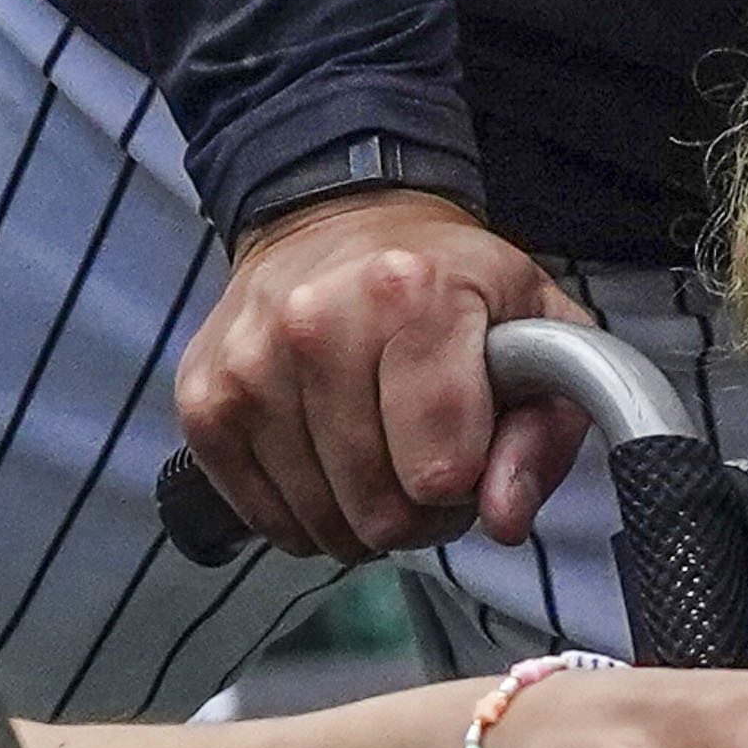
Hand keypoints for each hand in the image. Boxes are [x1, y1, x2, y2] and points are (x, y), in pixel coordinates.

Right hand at [166, 188, 585, 564]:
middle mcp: (315, 323)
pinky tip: (329, 462)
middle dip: (418, 512)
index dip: (468, 486)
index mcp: (412, 295)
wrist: (343, 223)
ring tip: (381, 455)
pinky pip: (264, 517)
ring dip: (360, 515)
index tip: (470, 448)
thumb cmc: (452, 285)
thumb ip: (544, 432)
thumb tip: (503, 519)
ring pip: (321, 523)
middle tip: (426, 461)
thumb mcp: (540, 332)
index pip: (441, 471)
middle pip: (379, 510)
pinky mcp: (203, 398)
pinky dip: (306, 511)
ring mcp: (249, 363)